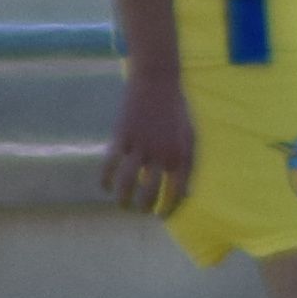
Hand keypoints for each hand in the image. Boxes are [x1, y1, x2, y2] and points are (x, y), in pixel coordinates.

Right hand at [100, 61, 198, 219]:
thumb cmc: (176, 109)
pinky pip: (110, 165)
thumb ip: (188, 165)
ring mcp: (140, 145)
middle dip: (144, 208)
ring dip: (123, 200)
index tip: (160, 216)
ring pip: (128, 183)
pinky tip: (106, 187)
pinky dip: (106, 180)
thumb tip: (187, 194)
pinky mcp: (122, 136)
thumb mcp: (190, 136)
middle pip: (150, 193)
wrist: (157, 81)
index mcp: (180, 155)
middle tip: (140, 211)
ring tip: (123, 205)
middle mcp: (161, 154)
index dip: (168, 209)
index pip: (176, 193)